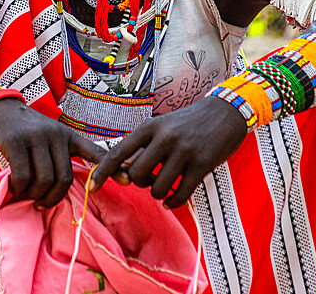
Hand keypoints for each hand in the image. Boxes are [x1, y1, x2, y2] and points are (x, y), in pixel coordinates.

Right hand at [0, 97, 106, 208]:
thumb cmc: (23, 131)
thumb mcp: (48, 137)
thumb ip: (59, 156)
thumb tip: (63, 187)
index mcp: (68, 135)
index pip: (95, 151)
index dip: (112, 168)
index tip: (129, 181)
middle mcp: (56, 134)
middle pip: (63, 178)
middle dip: (52, 198)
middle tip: (40, 204)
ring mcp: (36, 136)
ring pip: (44, 180)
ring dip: (34, 195)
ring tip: (25, 195)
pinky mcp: (15, 141)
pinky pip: (23, 177)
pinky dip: (18, 188)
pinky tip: (13, 187)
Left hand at [89, 96, 247, 207]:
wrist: (224, 113)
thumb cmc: (187, 123)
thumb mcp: (162, 126)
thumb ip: (143, 146)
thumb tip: (121, 170)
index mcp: (150, 127)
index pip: (118, 152)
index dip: (102, 172)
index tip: (91, 187)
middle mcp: (165, 137)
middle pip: (137, 175)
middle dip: (141, 183)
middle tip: (151, 178)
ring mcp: (184, 151)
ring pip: (158, 187)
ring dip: (159, 192)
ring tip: (165, 184)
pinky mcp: (202, 164)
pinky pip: (180, 194)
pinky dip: (173, 202)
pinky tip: (173, 199)